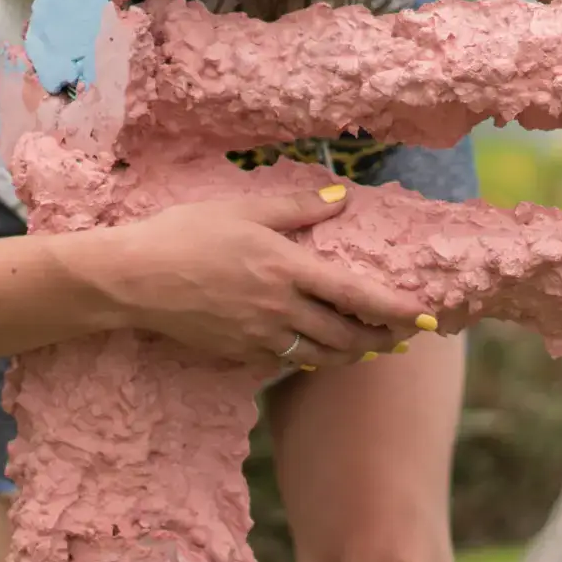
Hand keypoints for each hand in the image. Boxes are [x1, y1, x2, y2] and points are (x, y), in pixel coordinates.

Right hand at [75, 184, 433, 369]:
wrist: (133, 279)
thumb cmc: (185, 233)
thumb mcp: (244, 209)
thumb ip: (298, 207)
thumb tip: (342, 198)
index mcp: (287, 268)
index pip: (357, 295)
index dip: (397, 309)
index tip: (428, 318)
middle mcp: (280, 309)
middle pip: (347, 335)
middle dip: (383, 339)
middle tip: (407, 338)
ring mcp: (259, 337)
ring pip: (321, 357)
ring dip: (352, 354)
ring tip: (371, 349)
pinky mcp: (238, 354)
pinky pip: (287, 362)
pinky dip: (312, 359)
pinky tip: (317, 351)